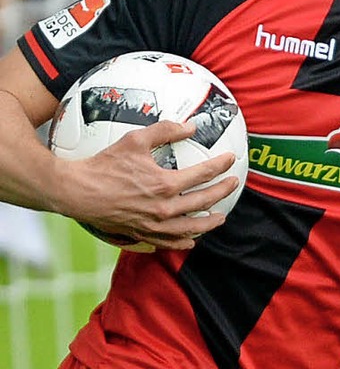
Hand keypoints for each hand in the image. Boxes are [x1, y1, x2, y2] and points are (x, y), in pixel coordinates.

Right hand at [56, 119, 239, 250]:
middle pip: (203, 202)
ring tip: (220, 217)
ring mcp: (154, 225)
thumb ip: (166, 130)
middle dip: (222, 192)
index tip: (230, 160)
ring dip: (209, 222)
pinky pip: (169, 242)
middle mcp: (164, 208)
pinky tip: (191, 240)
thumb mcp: (135, 139)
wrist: (77, 192)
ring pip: (191, 228)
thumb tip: (191, 126)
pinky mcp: (141, 234)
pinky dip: (184, 241)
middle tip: (233, 184)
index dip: (220, 166)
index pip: (204, 174)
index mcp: (166, 184)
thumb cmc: (105, 164)